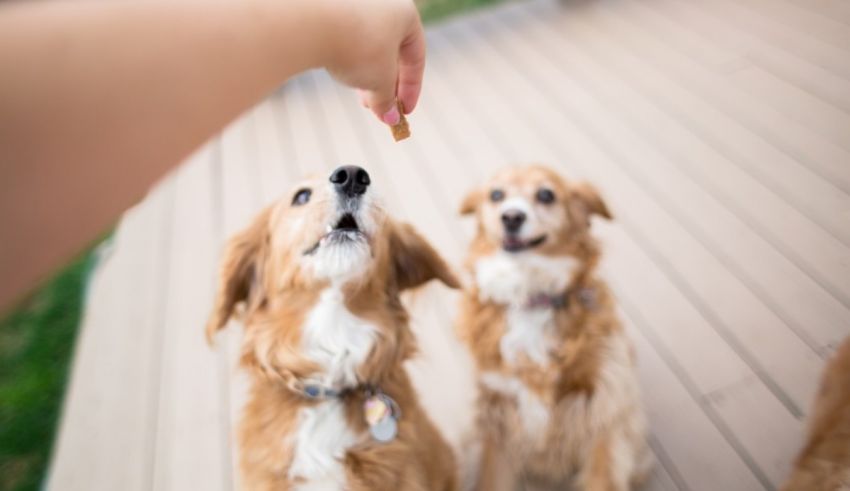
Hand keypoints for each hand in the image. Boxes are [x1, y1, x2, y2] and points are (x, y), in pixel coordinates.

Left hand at [321, 0, 424, 124]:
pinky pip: (346, 36)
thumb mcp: (380, 82)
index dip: (412, 89)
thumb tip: (389, 117)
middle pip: (390, 51)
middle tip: (378, 108)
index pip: (415, 57)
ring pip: (367, 45)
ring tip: (358, 96)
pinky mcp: (331, 9)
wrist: (311, 24)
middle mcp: (382, 2)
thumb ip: (388, 100)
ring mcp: (355, 4)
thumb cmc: (357, 49)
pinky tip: (339, 72)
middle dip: (385, 84)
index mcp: (405, 13)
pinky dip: (348, 58)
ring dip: (366, 75)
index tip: (403, 111)